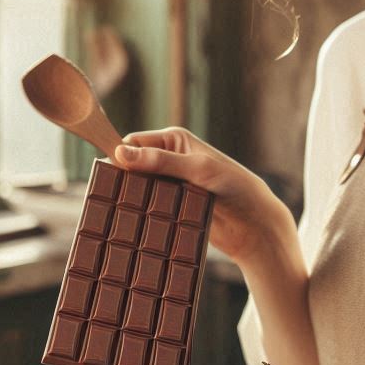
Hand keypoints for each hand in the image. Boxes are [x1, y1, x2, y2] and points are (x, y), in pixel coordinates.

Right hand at [115, 128, 292, 264]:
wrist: (255, 224)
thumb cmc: (234, 187)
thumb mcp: (198, 169)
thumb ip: (161, 162)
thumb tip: (120, 153)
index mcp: (174, 140)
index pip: (133, 143)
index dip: (120, 157)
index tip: (109, 177)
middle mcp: (170, 160)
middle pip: (133, 167)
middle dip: (124, 181)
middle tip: (113, 199)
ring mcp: (171, 184)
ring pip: (139, 190)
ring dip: (133, 200)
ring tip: (123, 213)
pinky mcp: (173, 207)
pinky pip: (149, 208)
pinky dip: (142, 214)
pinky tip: (136, 224)